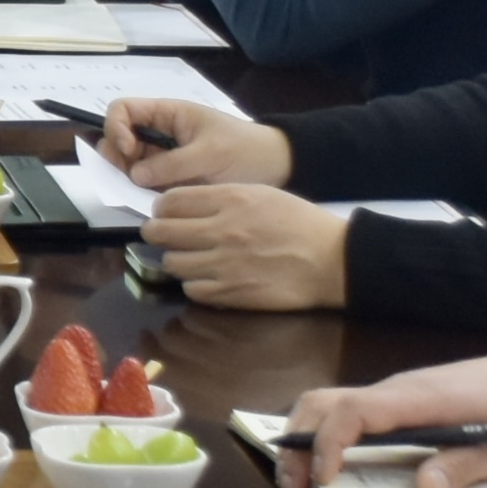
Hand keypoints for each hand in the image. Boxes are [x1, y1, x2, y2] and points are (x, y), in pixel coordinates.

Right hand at [103, 98, 285, 188]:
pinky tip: (154, 200)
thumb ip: (172, 163)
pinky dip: (141, 191)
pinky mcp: (169, 179)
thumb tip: (135, 175)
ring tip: (146, 191)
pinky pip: (144, 183)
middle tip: (132, 178)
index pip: (123, 110)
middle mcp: (159, 133)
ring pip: (128, 163)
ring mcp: (163, 157)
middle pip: (118, 138)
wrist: (276, 169)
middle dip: (118, 156)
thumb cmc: (246, 151)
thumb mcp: (210, 154)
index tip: (129, 150)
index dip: (116, 128)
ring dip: (128, 177)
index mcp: (168, 114)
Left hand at [144, 184, 349, 310]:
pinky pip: (192, 289)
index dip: (161, 208)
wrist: (330, 260)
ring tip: (189, 257)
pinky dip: (194, 284)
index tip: (163, 213)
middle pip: (162, 232)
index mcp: (231, 200)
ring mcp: (225, 264)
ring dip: (176, 259)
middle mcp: (222, 230)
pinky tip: (207, 277)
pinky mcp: (231, 293)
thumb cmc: (299, 224)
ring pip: (172, 262)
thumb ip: (220, 198)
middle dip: (155, 233)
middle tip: (160, 235)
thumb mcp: (261, 194)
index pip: (171, 201)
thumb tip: (182, 206)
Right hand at [281, 344, 486, 487]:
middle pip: (322, 401)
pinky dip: (318, 435)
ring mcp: (386, 394)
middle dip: (297, 444)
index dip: (331, 443)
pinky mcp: (387, 402)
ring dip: (300, 439)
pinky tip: (320, 466)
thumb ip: (463, 467)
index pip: (356, 410)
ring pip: (323, 403)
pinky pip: (339, 410)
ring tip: (299, 483)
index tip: (325, 480)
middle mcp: (393, 391)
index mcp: (419, 399)